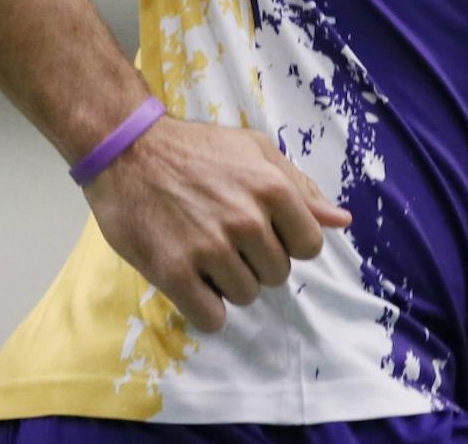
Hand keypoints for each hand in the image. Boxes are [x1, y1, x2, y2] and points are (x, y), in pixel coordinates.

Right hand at [82, 115, 351, 332]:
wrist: (126, 149)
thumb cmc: (194, 148)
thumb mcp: (253, 150)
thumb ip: (300, 186)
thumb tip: (341, 221)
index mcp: (272, 188)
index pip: (309, 247)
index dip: (287, 242)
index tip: (262, 231)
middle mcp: (246, 220)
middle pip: (277, 275)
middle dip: (256, 261)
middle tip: (225, 235)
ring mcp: (210, 248)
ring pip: (245, 296)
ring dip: (228, 282)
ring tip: (203, 250)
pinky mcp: (174, 272)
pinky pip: (211, 318)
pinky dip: (205, 306)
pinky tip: (192, 279)